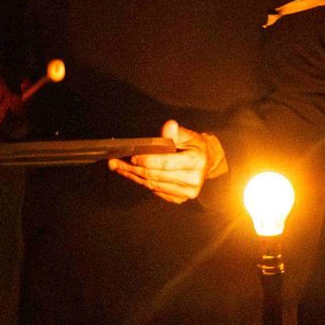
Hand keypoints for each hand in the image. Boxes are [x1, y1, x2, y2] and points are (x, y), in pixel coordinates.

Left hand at [110, 120, 226, 203]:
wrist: (207, 162)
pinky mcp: (180, 198)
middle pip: (156, 176)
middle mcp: (193, 180)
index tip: (133, 156)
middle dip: (134, 168)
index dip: (147, 160)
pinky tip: (131, 175)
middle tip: (117, 162)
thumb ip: (177, 133)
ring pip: (153, 185)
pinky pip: (156, 191)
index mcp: (196, 162)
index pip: (166, 163)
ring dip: (134, 176)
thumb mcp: (190, 136)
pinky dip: (142, 183)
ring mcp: (186, 192)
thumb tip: (169, 126)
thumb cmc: (196, 148)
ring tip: (119, 168)